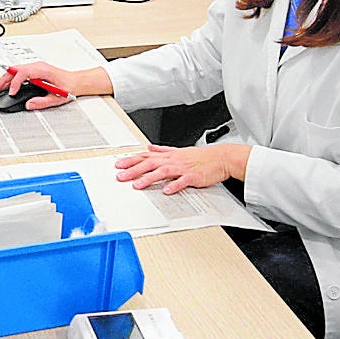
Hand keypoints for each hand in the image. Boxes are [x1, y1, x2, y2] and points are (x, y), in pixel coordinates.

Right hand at [0, 60, 102, 109]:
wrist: (76, 81)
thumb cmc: (69, 86)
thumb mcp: (56, 97)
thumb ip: (42, 102)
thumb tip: (29, 104)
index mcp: (43, 70)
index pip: (23, 72)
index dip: (15, 82)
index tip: (12, 92)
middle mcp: (37, 66)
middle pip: (15, 69)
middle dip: (3, 79)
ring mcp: (35, 67)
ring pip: (15, 69)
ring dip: (5, 78)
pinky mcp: (34, 71)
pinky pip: (19, 72)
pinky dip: (11, 78)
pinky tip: (6, 86)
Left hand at [114, 142, 245, 194]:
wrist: (220, 158)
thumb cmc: (200, 157)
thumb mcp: (179, 150)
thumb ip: (162, 149)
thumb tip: (149, 147)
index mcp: (169, 155)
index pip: (146, 156)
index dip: (131, 160)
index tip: (118, 165)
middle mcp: (173, 160)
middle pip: (150, 163)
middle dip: (134, 170)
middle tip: (121, 176)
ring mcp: (183, 168)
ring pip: (163, 172)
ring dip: (149, 178)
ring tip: (137, 185)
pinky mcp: (193, 176)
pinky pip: (182, 181)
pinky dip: (174, 186)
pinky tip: (166, 191)